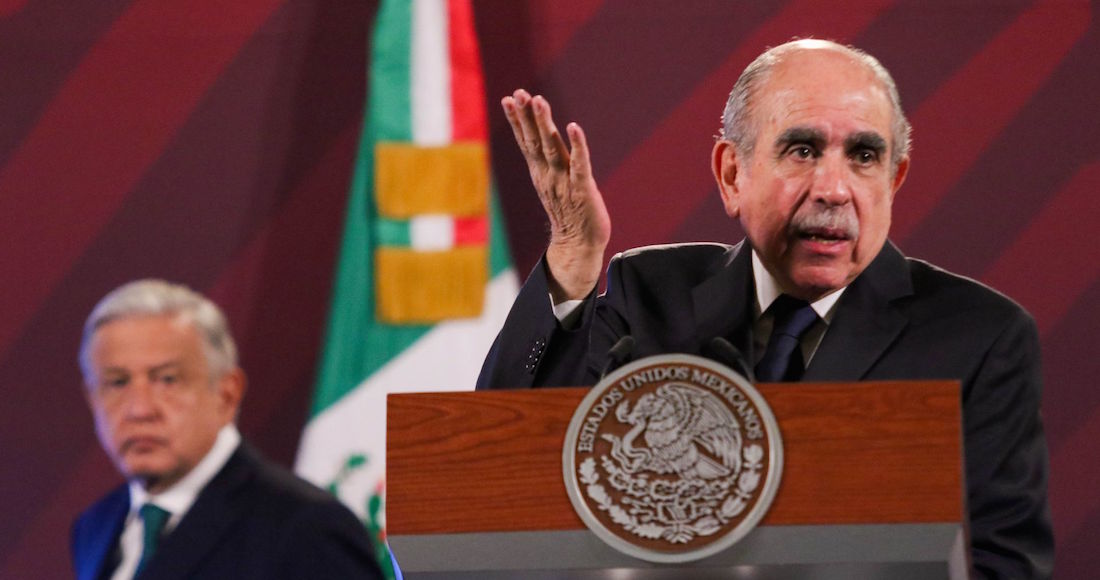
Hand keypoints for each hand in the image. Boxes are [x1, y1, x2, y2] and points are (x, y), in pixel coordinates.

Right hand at [502, 89, 610, 301]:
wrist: (578, 246)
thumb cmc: (568, 213)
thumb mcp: (552, 184)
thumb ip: (548, 164)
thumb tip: (541, 144)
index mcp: (540, 172)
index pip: (525, 141)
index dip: (517, 120)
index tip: (508, 98)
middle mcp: (548, 174)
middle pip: (534, 140)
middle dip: (526, 116)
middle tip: (519, 93)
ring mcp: (564, 181)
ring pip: (552, 147)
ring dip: (544, 124)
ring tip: (538, 101)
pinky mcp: (583, 189)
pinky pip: (580, 164)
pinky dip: (577, 145)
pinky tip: (573, 127)